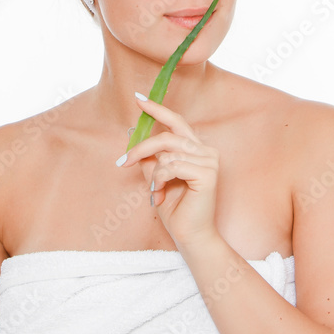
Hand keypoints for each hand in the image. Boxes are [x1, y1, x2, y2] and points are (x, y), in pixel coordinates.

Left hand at [117, 93, 220, 249]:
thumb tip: (133, 135)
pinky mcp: (208, 173)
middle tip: (123, 162)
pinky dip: (160, 180)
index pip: (177, 122)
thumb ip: (149, 158)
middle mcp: (206, 151)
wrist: (190, 236)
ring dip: (154, 174)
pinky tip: (160, 193)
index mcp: (197, 148)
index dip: (158, 108)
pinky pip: (172, 166)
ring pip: (167, 153)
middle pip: (166, 136)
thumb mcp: (157, 177)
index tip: (138, 98)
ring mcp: (210, 161)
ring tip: (155, 191)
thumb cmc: (175, 208)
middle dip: (142, 148)